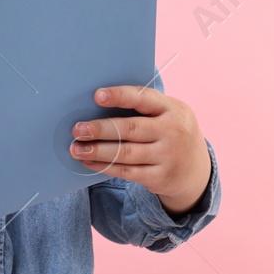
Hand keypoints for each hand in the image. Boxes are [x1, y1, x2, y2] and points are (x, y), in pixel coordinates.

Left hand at [71, 85, 210, 215]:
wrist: (196, 169)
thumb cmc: (170, 131)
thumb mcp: (168, 113)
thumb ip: (142, 107)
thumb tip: (97, 102)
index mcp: (172, 108)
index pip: (144, 98)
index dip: (120, 96)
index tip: (97, 95)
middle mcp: (173, 131)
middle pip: (130, 129)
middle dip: (100, 129)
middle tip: (78, 129)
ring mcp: (168, 156)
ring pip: (125, 153)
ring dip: (97, 150)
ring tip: (76, 148)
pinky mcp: (160, 177)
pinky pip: (127, 171)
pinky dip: (104, 166)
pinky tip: (88, 162)